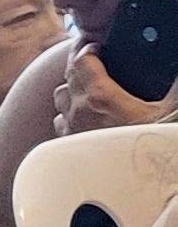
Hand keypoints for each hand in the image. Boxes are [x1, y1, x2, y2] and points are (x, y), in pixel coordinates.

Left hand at [62, 48, 177, 138]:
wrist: (143, 182)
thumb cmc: (156, 144)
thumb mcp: (171, 108)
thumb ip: (174, 85)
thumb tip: (175, 69)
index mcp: (100, 97)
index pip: (81, 60)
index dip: (87, 48)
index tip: (97, 44)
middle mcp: (79, 112)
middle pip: (68, 76)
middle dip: (79, 64)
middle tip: (93, 58)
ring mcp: (72, 130)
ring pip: (60, 98)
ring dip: (71, 88)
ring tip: (88, 85)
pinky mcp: (70, 148)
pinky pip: (61, 122)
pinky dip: (69, 113)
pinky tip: (85, 114)